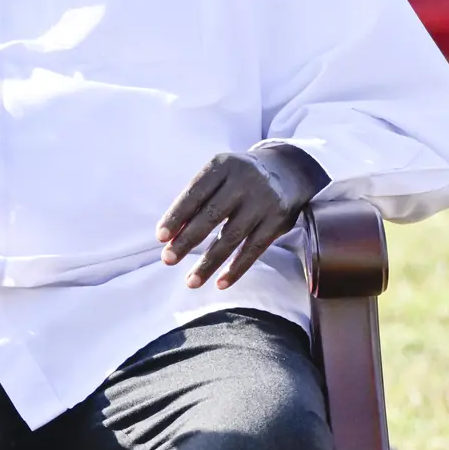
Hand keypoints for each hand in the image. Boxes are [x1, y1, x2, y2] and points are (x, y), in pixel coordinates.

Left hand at [156, 147, 327, 290]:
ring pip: (232, 237)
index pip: (195, 193)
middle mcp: (243, 181)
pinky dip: (236, 268)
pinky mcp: (278, 220)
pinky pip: (254, 249)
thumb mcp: (220, 175)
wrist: (287, 171)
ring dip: (209, 262)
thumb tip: (170, 235)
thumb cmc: (239, 178)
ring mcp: (263, 201)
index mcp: (222, 166)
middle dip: (187, 240)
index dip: (176, 215)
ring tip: (190, 281)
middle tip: (167, 259)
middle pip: (211, 215)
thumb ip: (198, 200)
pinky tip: (220, 283)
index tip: (160, 237)